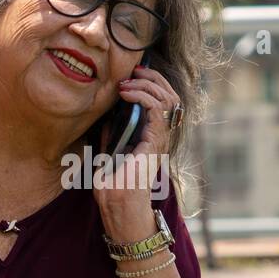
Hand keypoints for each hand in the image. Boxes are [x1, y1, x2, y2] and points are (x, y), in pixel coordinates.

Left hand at [94, 63, 180, 237]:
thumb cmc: (114, 189)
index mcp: (152, 137)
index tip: (131, 75)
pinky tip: (126, 93)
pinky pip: (158, 109)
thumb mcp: (109, 153)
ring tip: (128, 82)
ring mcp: (160, 139)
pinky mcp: (155, 142)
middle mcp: (160, 136)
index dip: (151, 83)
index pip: (163, 101)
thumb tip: (108, 117)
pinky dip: (143, 95)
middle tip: (134, 70)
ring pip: (168, 98)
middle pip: (170, 95)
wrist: (119, 207)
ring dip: (148, 83)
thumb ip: (113, 135)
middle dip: (153, 77)